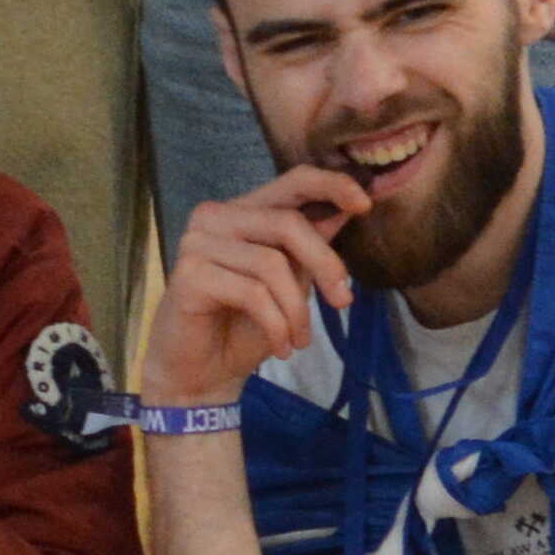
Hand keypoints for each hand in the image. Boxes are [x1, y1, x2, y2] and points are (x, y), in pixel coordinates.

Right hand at [140, 174, 359, 403]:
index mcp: (243, 211)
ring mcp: (197, 242)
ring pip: (272, 264)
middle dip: (325, 264)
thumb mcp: (291, 282)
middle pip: (287, 223)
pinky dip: (276, 325)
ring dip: (297, 310)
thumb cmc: (245, 326)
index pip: (293, 181)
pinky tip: (281, 347)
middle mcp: (215, 216)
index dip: (332, 186)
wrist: (203, 374)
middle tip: (343, 301)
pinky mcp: (189, 275)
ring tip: (300, 340)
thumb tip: (349, 210)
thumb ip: (311, 245)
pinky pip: (252, 293)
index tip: (365, 205)